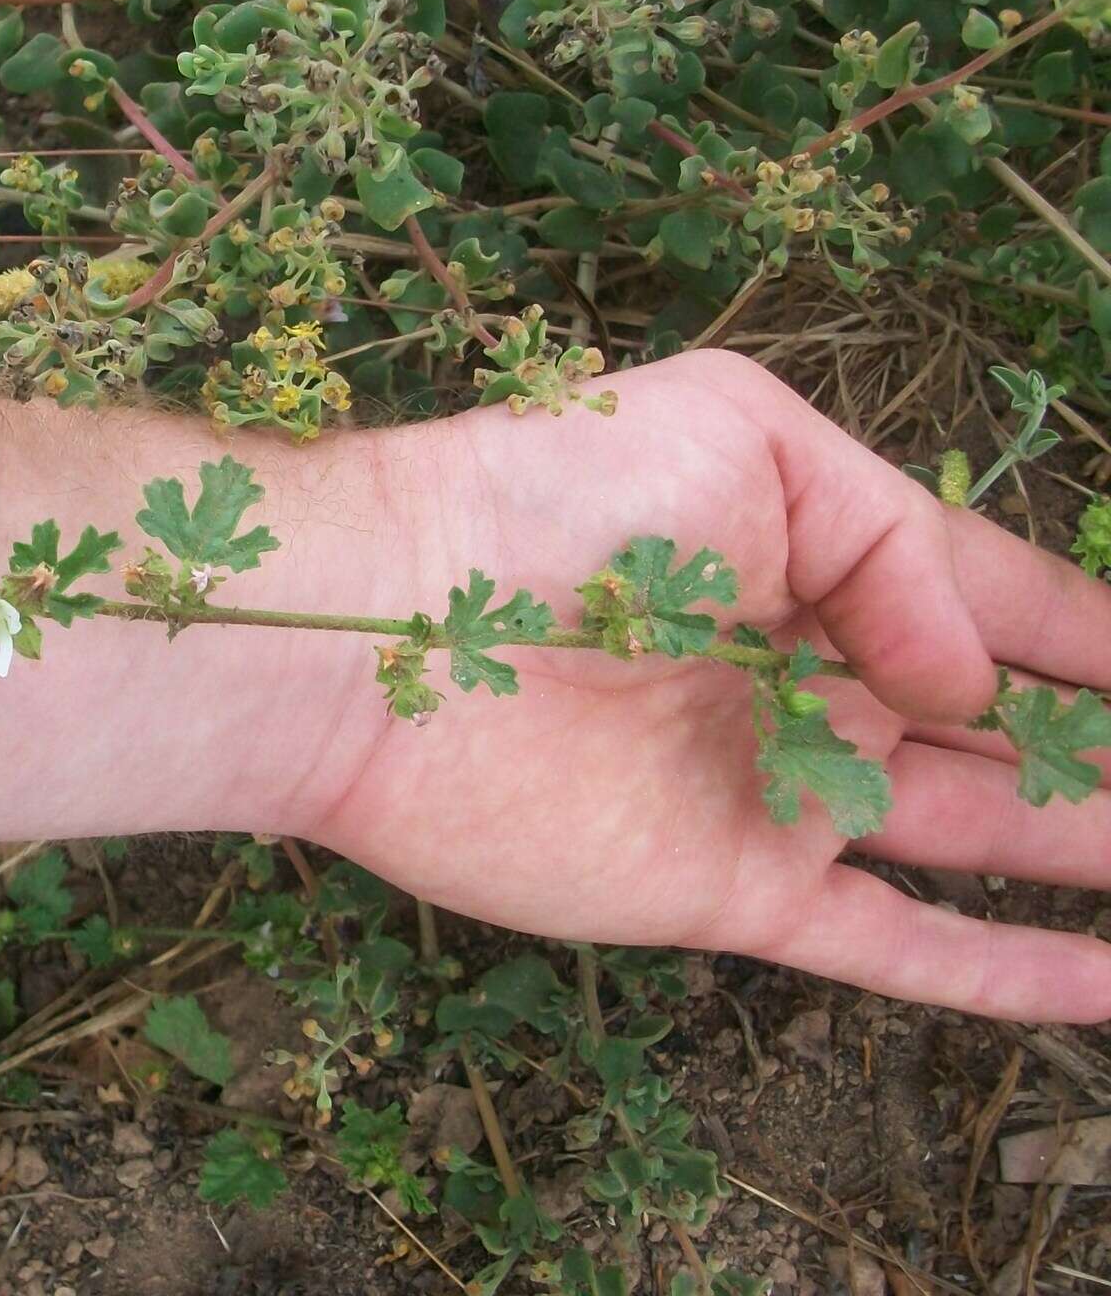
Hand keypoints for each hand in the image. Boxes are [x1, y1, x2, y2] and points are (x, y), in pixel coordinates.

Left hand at [0, 350, 1109, 1022]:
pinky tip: (1110, 982)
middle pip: (1005, 724)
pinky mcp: (732, 885)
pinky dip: (1007, 972)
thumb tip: (968, 684)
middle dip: (1104, 750)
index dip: (1095, 633)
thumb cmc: (545, 497)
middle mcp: (807, 675)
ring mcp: (774, 787)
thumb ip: (895, 550)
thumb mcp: (743, 438)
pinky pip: (896, 940)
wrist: (382, 625)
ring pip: (979, 834)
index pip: (999, 598)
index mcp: (811, 554)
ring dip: (1093, 850)